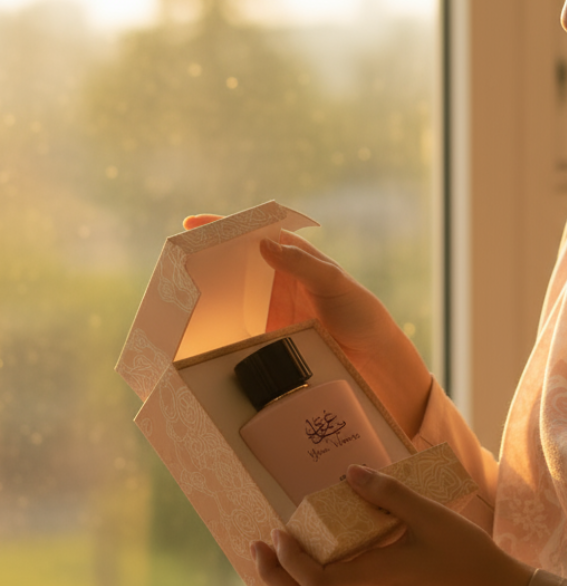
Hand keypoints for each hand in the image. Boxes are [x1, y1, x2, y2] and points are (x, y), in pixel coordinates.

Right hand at [183, 214, 431, 436]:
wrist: (375, 362)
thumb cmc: (362, 314)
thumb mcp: (336, 284)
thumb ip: (302, 264)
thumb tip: (264, 244)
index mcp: (294, 258)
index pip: (255, 234)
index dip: (224, 226)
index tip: (192, 222)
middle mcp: (277, 281)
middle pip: (235, 264)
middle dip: (206, 260)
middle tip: (173, 261)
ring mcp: (269, 310)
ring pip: (231, 296)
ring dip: (206, 294)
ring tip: (174, 293)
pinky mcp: (267, 339)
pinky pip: (237, 329)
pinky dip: (216, 328)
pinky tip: (195, 331)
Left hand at [252, 466, 533, 585]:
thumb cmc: (463, 551)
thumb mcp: (430, 514)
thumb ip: (390, 494)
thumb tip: (351, 473)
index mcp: (377, 577)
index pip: (316, 582)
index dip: (289, 561)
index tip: (280, 530)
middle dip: (275, 576)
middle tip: (261, 544)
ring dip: (291, 576)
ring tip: (281, 544)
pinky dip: (315, 572)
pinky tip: (321, 544)